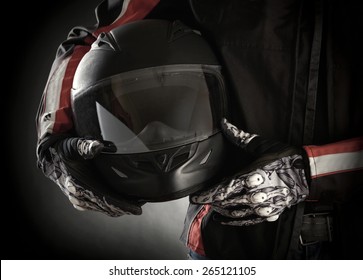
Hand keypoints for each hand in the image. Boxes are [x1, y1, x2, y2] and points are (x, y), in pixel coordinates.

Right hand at [50, 137, 141, 215]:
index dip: (122, 206)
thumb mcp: (73, 145)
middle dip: (123, 209)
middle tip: (139, 207)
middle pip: (105, 207)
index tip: (136, 209)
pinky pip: (96, 207)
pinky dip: (108, 207)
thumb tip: (97, 146)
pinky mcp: (79, 199)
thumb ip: (85, 146)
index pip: (105, 199)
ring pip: (101, 208)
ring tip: (132, 207)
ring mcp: (78, 198)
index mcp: (78, 183)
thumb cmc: (64, 150)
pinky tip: (118, 206)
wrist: (50, 157)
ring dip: (117, 209)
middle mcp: (78, 194)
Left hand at [190, 118, 308, 225]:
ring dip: (221, 211)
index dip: (206, 195)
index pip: (222, 189)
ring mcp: (263, 207)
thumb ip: (239, 136)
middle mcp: (255, 194)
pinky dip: (234, 221)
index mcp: (250, 176)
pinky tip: (224, 220)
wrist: (309, 172)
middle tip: (201, 200)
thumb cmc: (285, 157)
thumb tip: (224, 123)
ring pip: (235, 213)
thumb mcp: (261, 144)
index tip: (195, 197)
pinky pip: (248, 221)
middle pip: (225, 203)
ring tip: (212, 207)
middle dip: (211, 202)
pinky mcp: (270, 214)